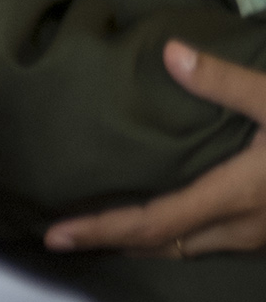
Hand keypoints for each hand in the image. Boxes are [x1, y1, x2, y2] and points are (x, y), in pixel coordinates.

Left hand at [49, 43, 265, 255]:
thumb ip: (225, 82)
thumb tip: (170, 53)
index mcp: (237, 197)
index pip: (154, 223)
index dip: (103, 231)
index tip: (57, 235)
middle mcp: (246, 228)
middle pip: (165, 245)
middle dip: (114, 242)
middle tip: (64, 236)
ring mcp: (265, 237)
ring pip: (193, 248)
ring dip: (148, 242)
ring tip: (105, 229)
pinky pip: (217, 243)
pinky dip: (181, 237)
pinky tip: (170, 221)